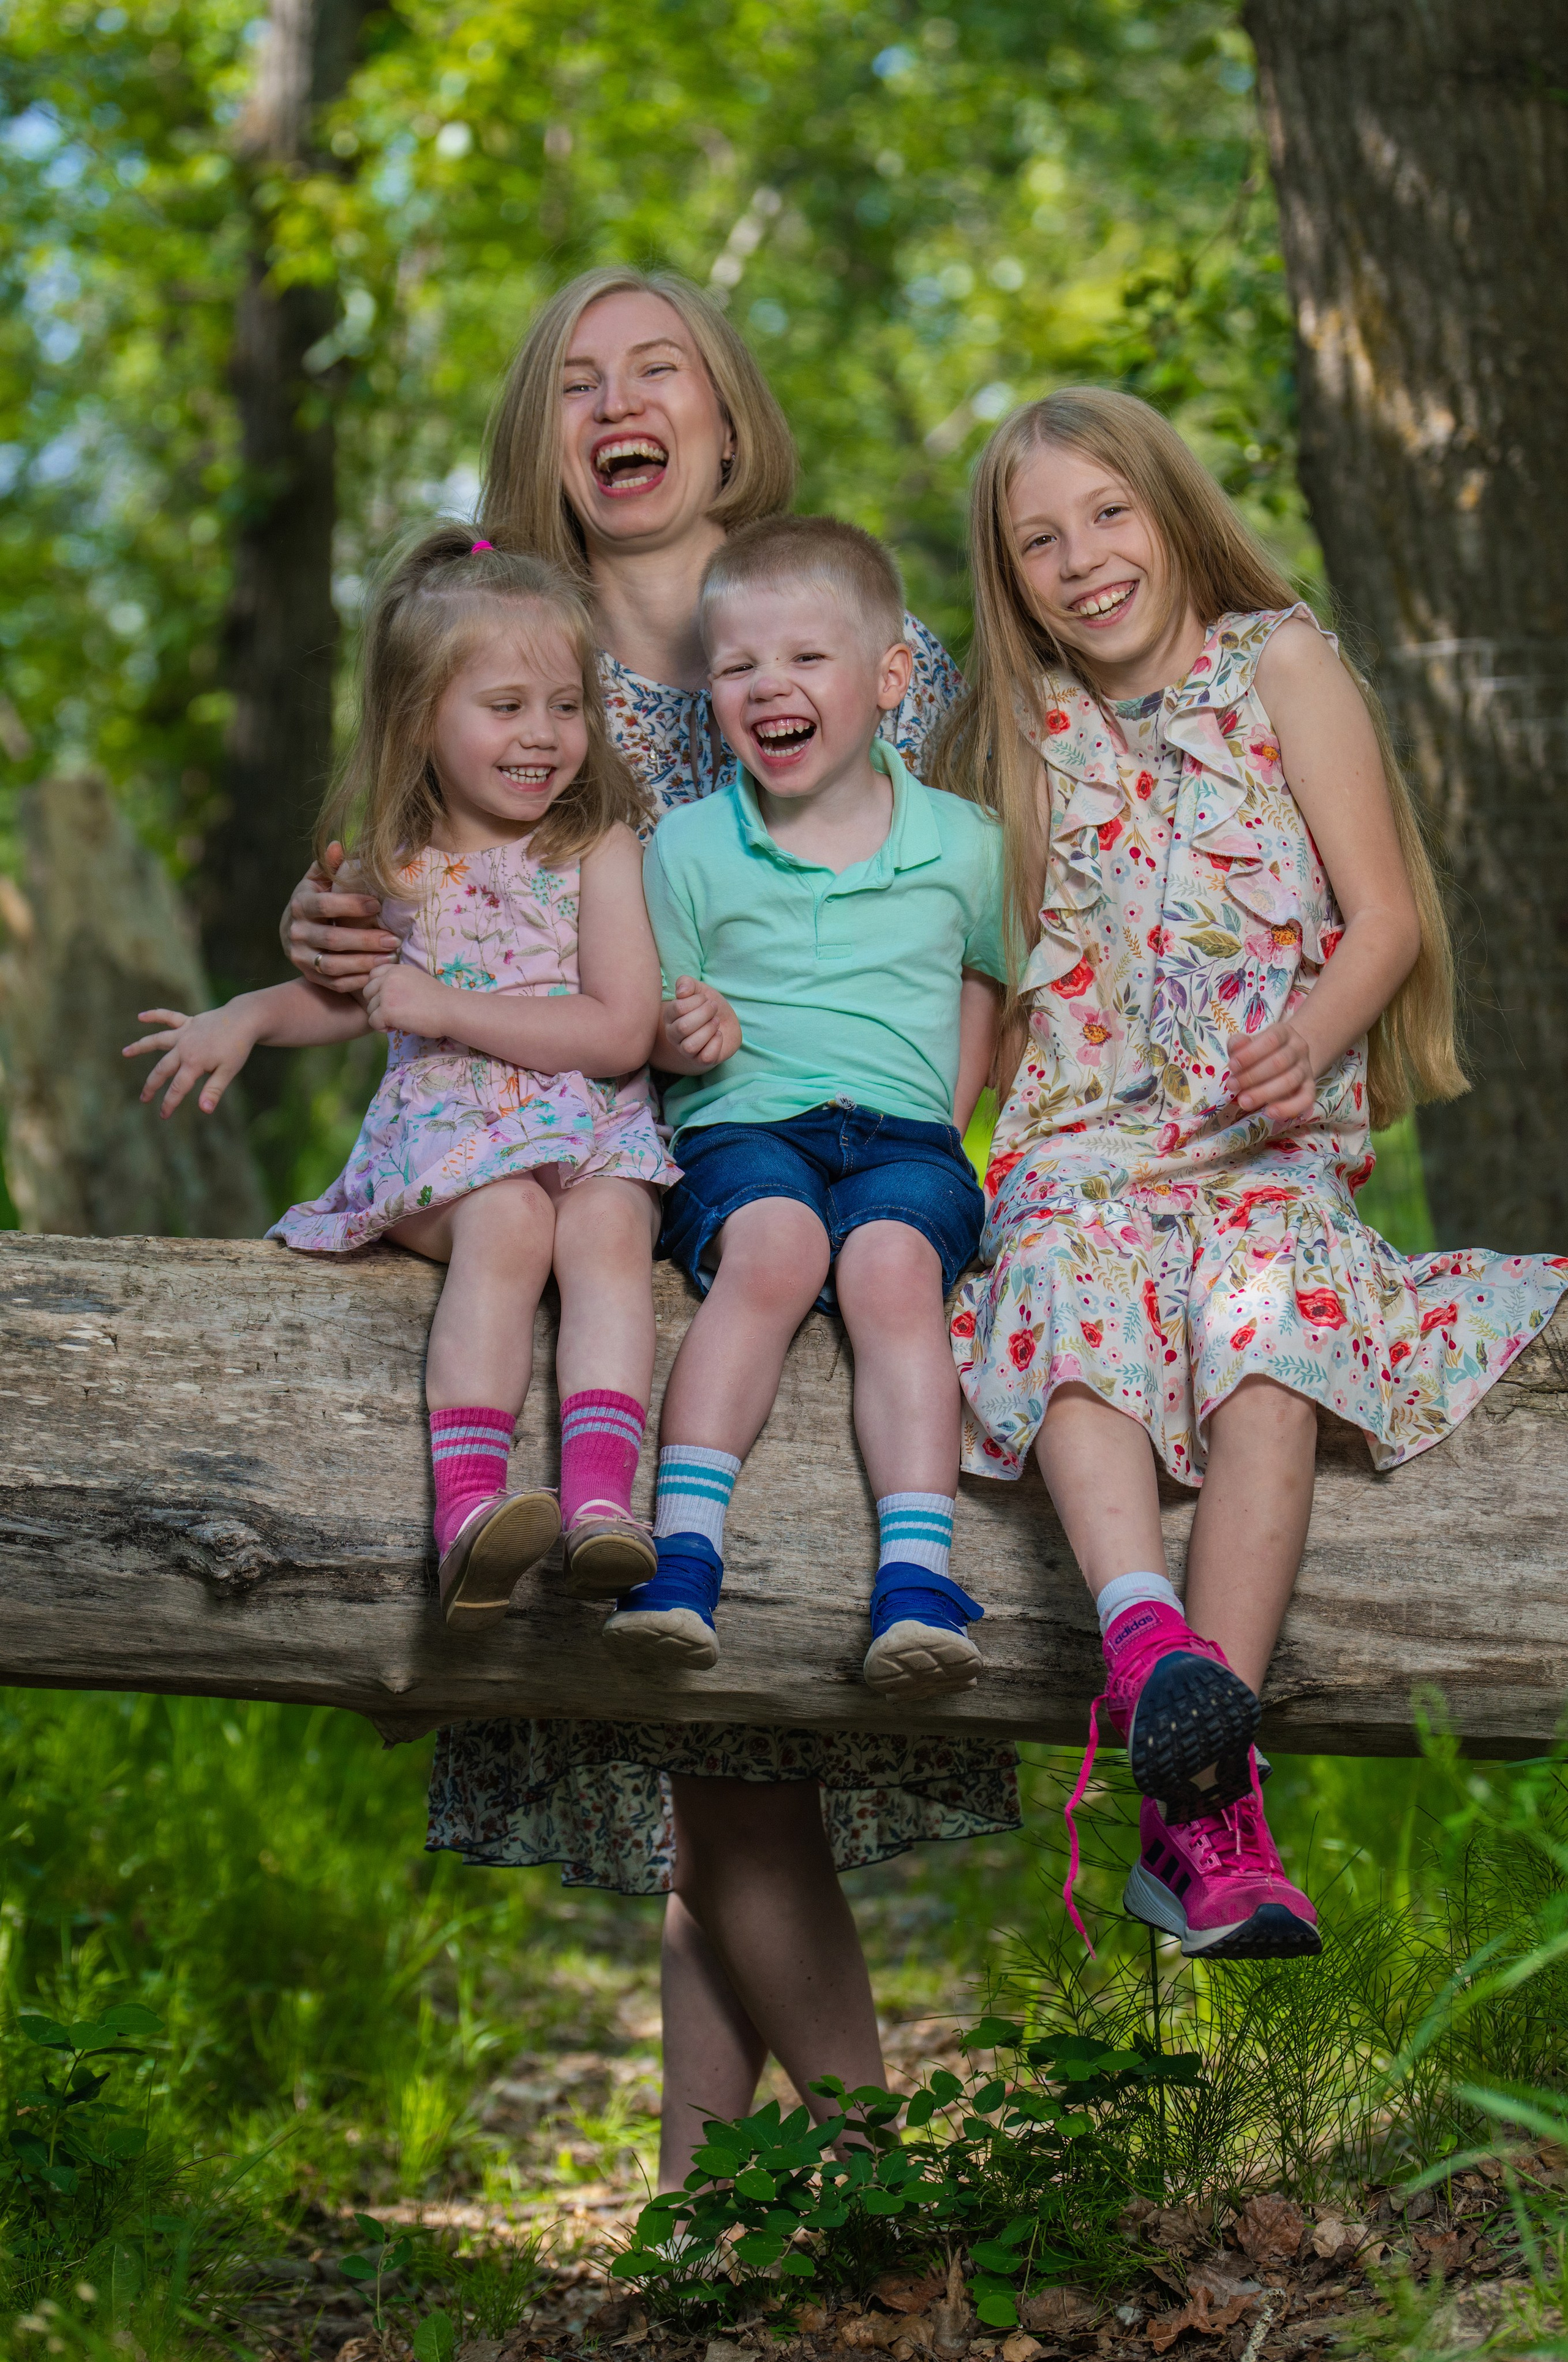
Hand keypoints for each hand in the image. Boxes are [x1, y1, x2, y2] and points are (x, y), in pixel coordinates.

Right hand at [123, 1005, 256, 1116]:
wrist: (244, 1019)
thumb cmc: (238, 1047)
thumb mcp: (229, 1072)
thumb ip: (214, 1090)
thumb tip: (204, 1110)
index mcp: (194, 1062)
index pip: (178, 1087)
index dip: (169, 1103)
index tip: (163, 1115)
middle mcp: (184, 1048)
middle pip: (162, 1069)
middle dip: (152, 1085)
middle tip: (143, 1098)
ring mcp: (184, 1034)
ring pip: (157, 1041)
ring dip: (140, 1046)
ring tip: (124, 1053)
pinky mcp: (188, 1023)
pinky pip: (168, 1018)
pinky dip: (155, 1016)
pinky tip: (141, 1016)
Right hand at [284, 840, 397, 990]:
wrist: (294, 933)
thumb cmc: (316, 901)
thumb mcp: (318, 881)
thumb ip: (328, 865)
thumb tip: (337, 845)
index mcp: (301, 905)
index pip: (325, 905)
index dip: (351, 905)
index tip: (378, 905)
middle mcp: (297, 932)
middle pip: (332, 939)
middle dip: (366, 940)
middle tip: (394, 939)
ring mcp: (301, 957)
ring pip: (334, 965)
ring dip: (364, 963)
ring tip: (391, 957)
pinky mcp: (309, 976)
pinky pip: (335, 983)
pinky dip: (357, 981)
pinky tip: (378, 973)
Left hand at [360, 960, 449, 1037]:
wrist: (451, 1010)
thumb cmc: (438, 1000)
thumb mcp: (416, 980)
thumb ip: (398, 981)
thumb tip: (381, 993)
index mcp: (397, 968)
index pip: (372, 975)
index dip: (377, 989)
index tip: (391, 999)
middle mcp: (389, 977)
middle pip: (367, 992)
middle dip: (377, 1004)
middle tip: (396, 1012)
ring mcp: (387, 993)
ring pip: (369, 1008)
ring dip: (381, 1017)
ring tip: (400, 1020)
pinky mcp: (387, 1010)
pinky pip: (372, 1022)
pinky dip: (382, 1028)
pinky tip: (397, 1027)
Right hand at [668, 976, 740, 1066]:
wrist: (727, 1023)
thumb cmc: (709, 1007)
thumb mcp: (699, 990)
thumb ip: (687, 984)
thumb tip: (681, 992)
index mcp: (670, 1016)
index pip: (677, 1008)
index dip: (696, 1001)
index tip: (705, 999)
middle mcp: (673, 1035)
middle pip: (683, 1027)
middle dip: (705, 1014)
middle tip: (714, 1009)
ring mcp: (685, 1050)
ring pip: (691, 1046)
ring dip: (709, 1030)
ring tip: (716, 1022)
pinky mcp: (700, 1060)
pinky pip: (705, 1057)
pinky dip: (716, 1043)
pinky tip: (718, 1035)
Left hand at [1230, 1017, 1317, 1122]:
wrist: (1287, 1060)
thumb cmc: (1260, 1052)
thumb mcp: (1248, 1043)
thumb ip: (1239, 1044)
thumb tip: (1236, 1046)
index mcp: (1284, 1032)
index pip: (1272, 1039)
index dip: (1251, 1053)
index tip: (1232, 1066)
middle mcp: (1299, 1048)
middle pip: (1280, 1062)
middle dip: (1252, 1076)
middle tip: (1232, 1086)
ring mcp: (1306, 1068)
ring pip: (1290, 1081)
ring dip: (1264, 1093)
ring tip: (1243, 1101)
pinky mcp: (1310, 1088)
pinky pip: (1306, 1099)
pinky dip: (1288, 1108)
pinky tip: (1269, 1113)